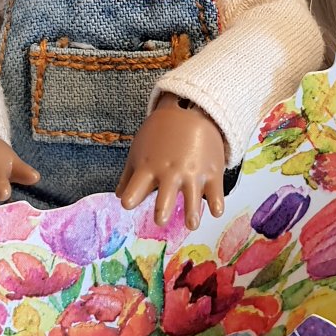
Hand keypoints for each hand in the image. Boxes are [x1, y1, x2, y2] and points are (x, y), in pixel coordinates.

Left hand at [116, 95, 225, 229]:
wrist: (193, 110)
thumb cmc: (160, 133)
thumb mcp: (139, 150)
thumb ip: (128, 176)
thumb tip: (119, 198)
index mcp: (148, 169)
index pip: (133, 191)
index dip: (130, 198)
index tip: (129, 203)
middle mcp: (170, 173)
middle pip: (163, 200)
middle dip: (162, 212)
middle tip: (160, 220)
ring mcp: (193, 173)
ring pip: (193, 201)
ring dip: (192, 215)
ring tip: (191, 224)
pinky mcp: (213, 172)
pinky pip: (216, 193)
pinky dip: (216, 204)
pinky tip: (216, 211)